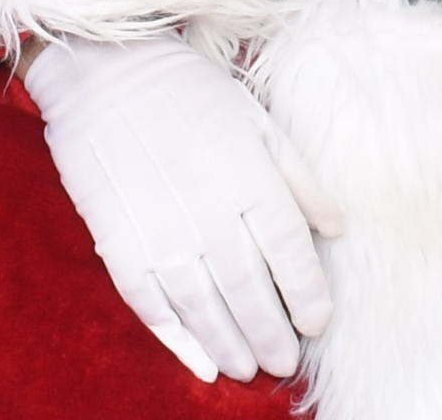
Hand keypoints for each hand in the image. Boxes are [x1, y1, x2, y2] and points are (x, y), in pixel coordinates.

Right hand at [23, 34, 336, 384]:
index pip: (291, 253)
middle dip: (272, 335)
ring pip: (205, 310)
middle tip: (284, 361)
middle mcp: (209, 214)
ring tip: (247, 367)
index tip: (318, 322)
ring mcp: (161, 234)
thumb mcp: (257, 119)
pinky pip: (153, 306)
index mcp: (250, 178)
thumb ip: (299, 178)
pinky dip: (178, 340)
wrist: (105, 74)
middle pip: (251, 293)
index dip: (308, 295)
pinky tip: (198, 360)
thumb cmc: (189, 92)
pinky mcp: (119, 245)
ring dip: (230, 345)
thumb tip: (337, 229)